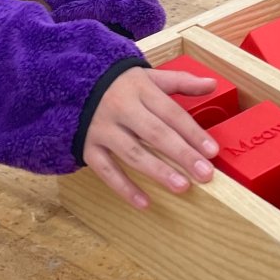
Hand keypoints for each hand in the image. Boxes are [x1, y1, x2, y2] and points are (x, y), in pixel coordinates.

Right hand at [83, 67, 219, 208]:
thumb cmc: (119, 84)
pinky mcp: (87, 146)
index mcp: (140, 89)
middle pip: (155, 133)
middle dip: (182, 154)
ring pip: (133, 153)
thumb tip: (212, 84)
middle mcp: (121, 108)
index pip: (171, 113)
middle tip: (205, 174)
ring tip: (182, 187)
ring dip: (158, 171)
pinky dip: (124, 188)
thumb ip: (181, 82)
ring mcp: (102, 129)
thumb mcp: (148, 76)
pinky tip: (144, 203)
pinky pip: (106, 170)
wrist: (68, 82)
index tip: (212, 151)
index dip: (193, 132)